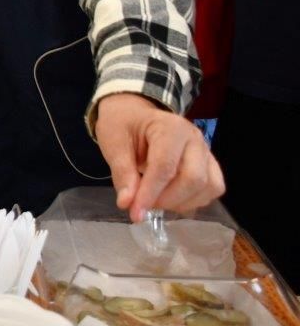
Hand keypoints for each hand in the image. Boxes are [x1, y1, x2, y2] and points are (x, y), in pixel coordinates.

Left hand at [96, 93, 224, 222]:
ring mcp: (206, 151)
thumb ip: (122, 172)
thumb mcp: (113, 143)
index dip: (150, 193)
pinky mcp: (208, 164)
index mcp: (170, 128)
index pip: (165, 167)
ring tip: (155, 199)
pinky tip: (170, 198)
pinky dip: (192, 200)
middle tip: (142, 204)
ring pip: (207, 187)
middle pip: (194, 179)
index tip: (135, 212)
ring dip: (181, 202)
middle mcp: (195, 139)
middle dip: (167, 200)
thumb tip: (127, 203)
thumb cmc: (123, 124)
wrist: (134, 113)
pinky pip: (212, 189)